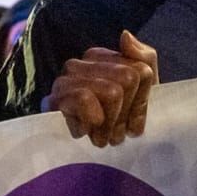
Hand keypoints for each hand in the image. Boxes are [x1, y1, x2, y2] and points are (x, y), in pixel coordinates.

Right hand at [46, 30, 157, 147]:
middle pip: (128, 80)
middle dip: (127, 114)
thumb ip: (143, 58)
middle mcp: (78, 64)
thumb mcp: (141, 91)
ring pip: (112, 92)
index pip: (140, 72)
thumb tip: (125, 35)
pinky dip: (93, 121)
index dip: (142, 102)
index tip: (133, 120)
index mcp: (99, 57)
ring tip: (104, 136)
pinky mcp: (53, 101)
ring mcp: (63, 81)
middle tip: (117, 132)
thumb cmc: (115, 122)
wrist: (86, 160)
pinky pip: (85, 99)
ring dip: (112, 124)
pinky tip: (86, 132)